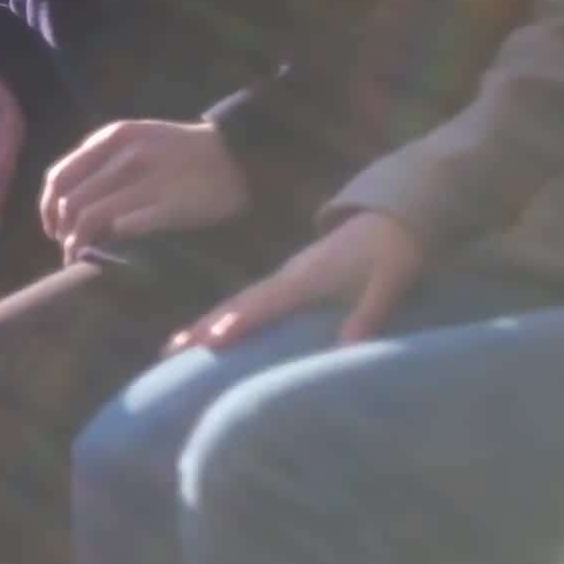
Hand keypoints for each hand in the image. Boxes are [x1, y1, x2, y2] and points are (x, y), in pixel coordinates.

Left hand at [38, 119, 250, 262]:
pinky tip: (106, 256)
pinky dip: (107, 244)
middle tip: (66, 250)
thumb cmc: (180, 151)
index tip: (53, 230)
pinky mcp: (171, 206)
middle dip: (61, 233)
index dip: (47, 209)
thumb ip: (101, 161)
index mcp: (114, 137)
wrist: (237, 155)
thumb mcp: (137, 139)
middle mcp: (127, 155)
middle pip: (71, 202)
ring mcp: (149, 180)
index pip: (59, 178)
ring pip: (90, 218)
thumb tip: (64, 202)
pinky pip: (124, 228)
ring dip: (77, 245)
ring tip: (79, 258)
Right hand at [167, 210, 425, 352]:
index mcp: (306, 278)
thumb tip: (348, 349)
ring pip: (238, 301)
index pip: (264, 303)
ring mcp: (286, 277)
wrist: (395, 213)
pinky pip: (250, 301)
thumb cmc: (394, 249)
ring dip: (207, 323)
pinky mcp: (291, 281)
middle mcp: (287, 277)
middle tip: (169, 350)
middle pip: (237, 303)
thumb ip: (370, 313)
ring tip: (176, 345)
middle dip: (203, 326)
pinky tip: (215, 331)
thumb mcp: (391, 280)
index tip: (210, 341)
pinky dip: (226, 316)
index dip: (237, 322)